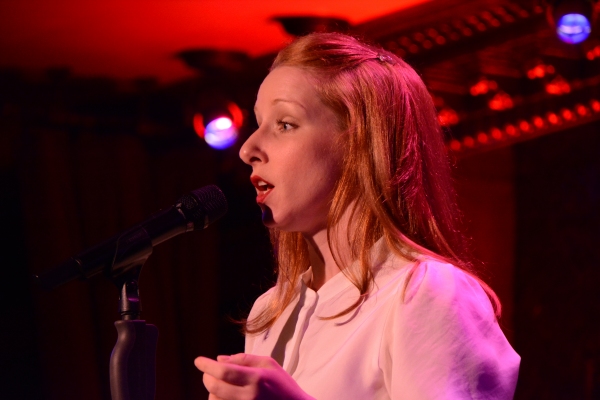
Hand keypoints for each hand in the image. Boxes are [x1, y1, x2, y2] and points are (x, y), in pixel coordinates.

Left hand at [195, 353, 313, 399]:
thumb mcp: (268, 364)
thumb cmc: (283, 385)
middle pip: (215, 387)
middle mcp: (249, 396)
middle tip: (207, 372)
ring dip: (212, 391)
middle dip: (206, 377)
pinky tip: (223, 395)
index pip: (224, 371)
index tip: (198, 360)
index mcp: (256, 378)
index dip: (207, 365)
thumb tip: (219, 359)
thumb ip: (244, 359)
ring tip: (219, 384)